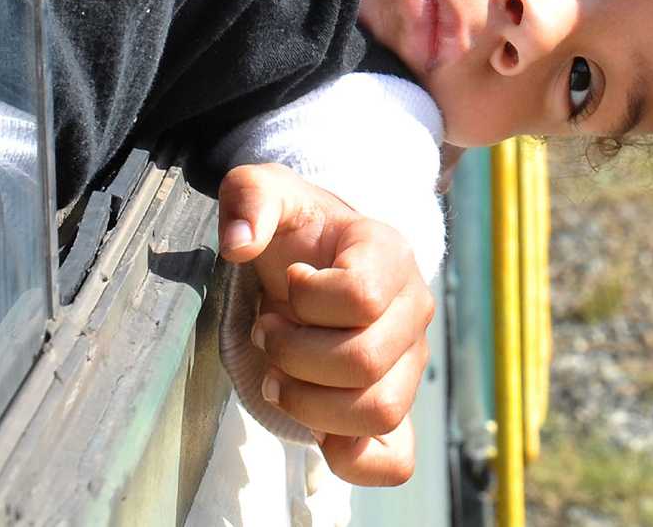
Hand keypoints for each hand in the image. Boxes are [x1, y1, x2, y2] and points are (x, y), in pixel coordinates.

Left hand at [217, 163, 435, 485]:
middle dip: (296, 355)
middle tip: (267, 333)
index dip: (307, 299)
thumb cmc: (292, 229)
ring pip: (381, 411)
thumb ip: (250, 198)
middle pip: (366, 361)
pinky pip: (395, 460)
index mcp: (389, 252)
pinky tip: (314, 426)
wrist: (311, 259)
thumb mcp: (265, 192)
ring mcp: (411, 364)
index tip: (287, 283)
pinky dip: (352, 457)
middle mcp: (414, 309)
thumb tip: (239, 245)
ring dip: (311, 404)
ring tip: (278, 375)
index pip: (360, 295)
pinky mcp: (398, 410)